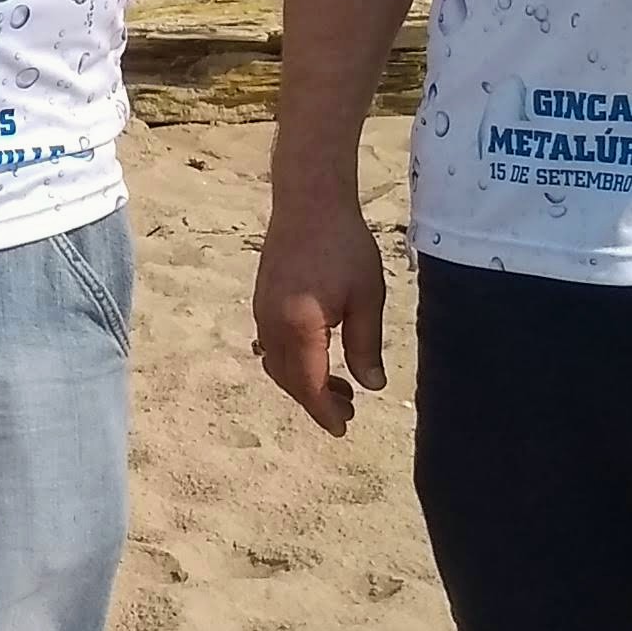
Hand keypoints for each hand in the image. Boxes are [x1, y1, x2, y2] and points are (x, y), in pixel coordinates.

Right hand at [251, 191, 391, 433]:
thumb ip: (365, 346)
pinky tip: (314, 356)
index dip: (325, 412)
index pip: (309, 386)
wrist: (308, 202)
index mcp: (300, 328)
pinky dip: (291, 363)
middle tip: (347, 409)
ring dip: (302, 382)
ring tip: (336, 385)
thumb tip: (370, 386)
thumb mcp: (366, 298)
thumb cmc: (344, 246)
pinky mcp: (261, 301)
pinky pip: (271, 346)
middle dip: (315, 401)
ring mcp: (262, 313)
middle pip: (289, 380)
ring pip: (277, 365)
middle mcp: (272, 325)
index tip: (343, 428)